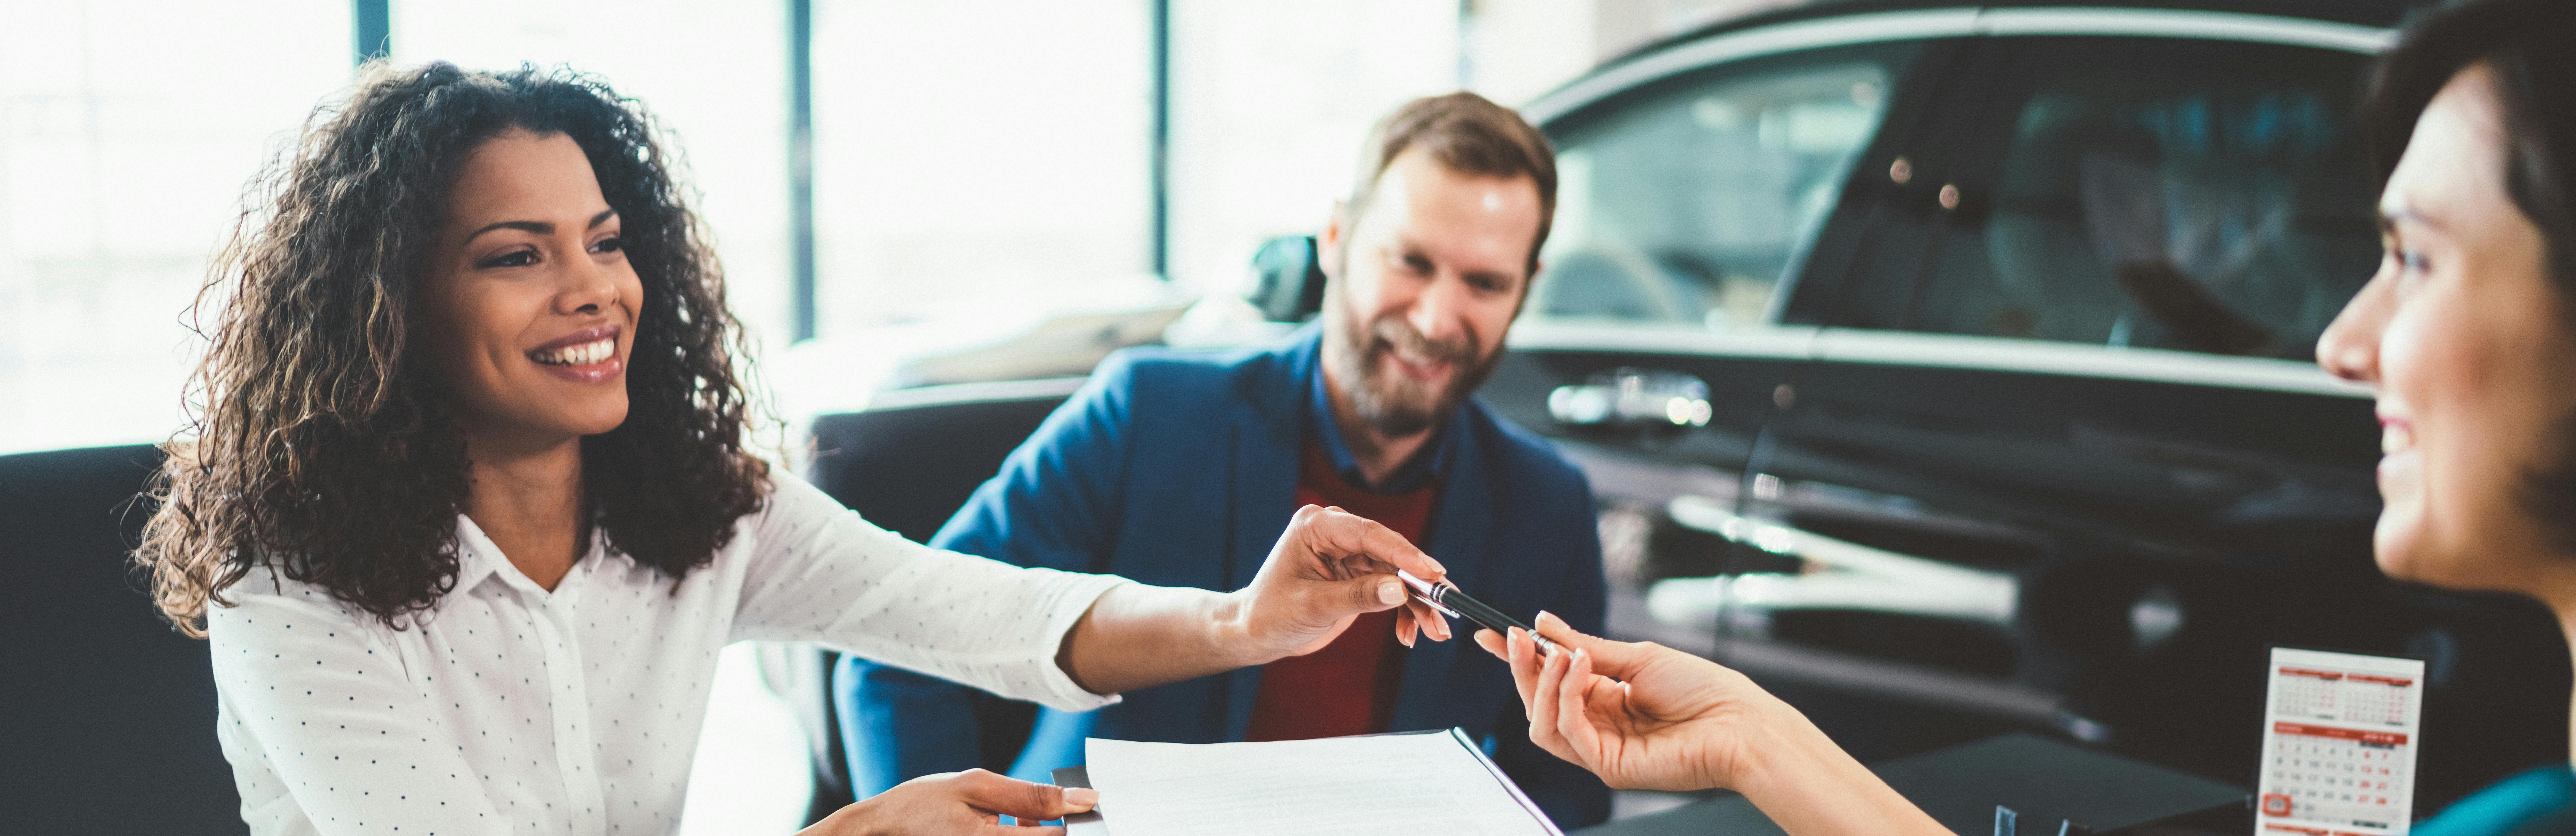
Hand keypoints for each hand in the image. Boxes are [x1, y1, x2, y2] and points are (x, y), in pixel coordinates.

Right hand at [797, 769, 1097, 835]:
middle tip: (1065, 811)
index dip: (1081, 821)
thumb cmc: (922, 804)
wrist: (880, 830)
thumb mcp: (975, 786)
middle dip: (1060, 827)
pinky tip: (1006, 825)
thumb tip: (1082, 798)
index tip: (1093, 806)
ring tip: (1010, 816)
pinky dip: (1021, 834)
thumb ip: (1031, 795)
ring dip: (1037, 829)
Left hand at [1230, 504, 1452, 661]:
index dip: (1406, 554)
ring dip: (1418, 604)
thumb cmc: (1272, 614)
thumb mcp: (1313, 606)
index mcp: (1318, 526)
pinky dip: (1403, 611)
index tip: (1434, 574)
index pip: (1370, 534)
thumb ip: (1358, 596)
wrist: (1256, 632)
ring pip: (1397, 573)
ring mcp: (1349, 553)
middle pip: (1390, 554)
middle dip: (1419, 585)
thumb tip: (1401, 590)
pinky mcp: (1357, 574)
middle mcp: (1337, 533)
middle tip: (1446, 608)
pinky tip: (1410, 635)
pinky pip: (1390, 588)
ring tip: (1436, 633)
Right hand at [1472, 612, 1792, 792]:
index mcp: (1604, 699)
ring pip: (1542, 723)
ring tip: (1557, 654)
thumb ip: (1585, 646)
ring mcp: (1600, 750)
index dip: (1519, 660)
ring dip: (1542, 683)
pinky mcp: (1608, 766)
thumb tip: (1543, 624)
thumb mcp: (1637, 657)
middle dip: (1522, 669)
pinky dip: (1565, 696)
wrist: (1741, 723)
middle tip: (1515, 637)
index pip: (1549, 681)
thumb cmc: (1702, 689)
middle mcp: (1597, 727)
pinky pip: (1568, 733)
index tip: (1494, 634)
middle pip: (1538, 703)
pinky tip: (1578, 668)